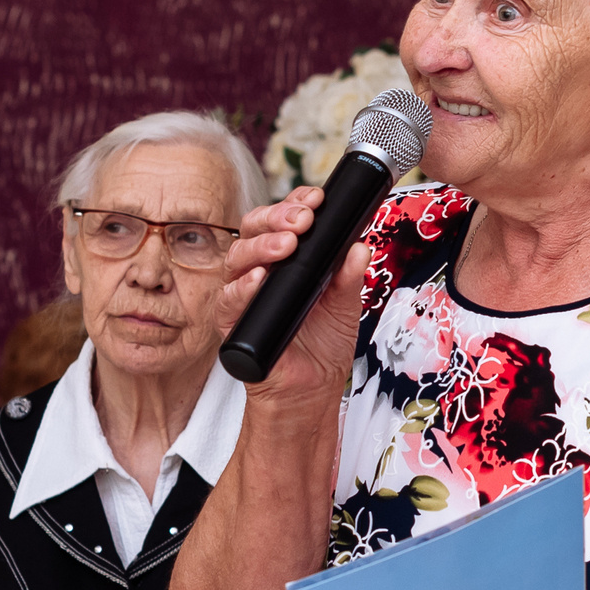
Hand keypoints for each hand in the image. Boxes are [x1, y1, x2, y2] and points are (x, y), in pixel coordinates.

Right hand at [213, 188, 374, 413]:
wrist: (311, 391)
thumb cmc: (322, 346)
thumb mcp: (344, 306)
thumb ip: (349, 276)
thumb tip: (359, 246)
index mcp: (285, 260)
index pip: (281, 219)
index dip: (294, 203)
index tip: (316, 198)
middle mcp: (259, 270)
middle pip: (253, 230)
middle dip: (277, 217)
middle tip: (303, 219)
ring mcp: (243, 295)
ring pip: (237, 257)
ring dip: (261, 246)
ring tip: (285, 244)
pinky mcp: (232, 323)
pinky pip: (229, 300)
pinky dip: (243, 287)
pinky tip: (259, 278)